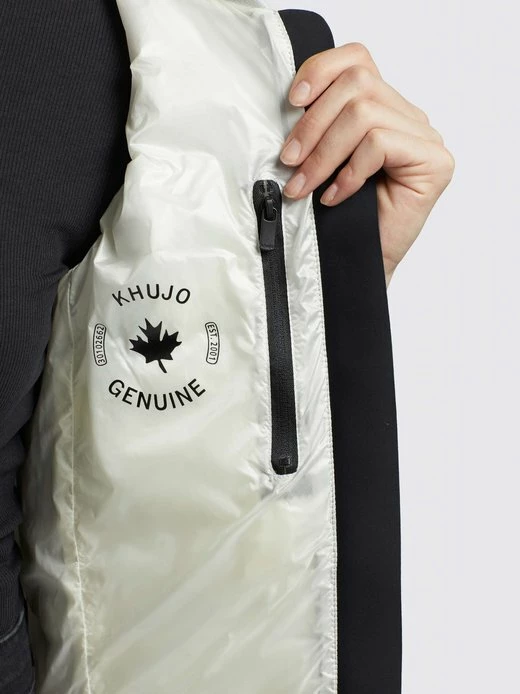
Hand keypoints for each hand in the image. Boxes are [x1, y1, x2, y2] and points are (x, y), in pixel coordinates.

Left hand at [280, 42, 454, 287]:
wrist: (361, 266)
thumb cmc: (342, 219)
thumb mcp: (323, 162)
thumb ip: (321, 127)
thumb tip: (289, 105)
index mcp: (384, 108)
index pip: (358, 60)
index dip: (321, 70)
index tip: (291, 102)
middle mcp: (409, 118)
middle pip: (358, 84)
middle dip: (312, 124)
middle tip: (288, 162)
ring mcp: (426, 139)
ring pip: (365, 113)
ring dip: (323, 153)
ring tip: (303, 186)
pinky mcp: (435, 162)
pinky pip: (380, 144)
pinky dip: (349, 171)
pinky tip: (335, 198)